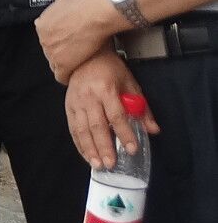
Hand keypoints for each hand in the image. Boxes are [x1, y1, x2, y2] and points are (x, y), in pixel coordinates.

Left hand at [38, 0, 123, 82]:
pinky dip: (68, 76)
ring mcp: (51, 52)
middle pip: (50, 52)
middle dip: (61, 53)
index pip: (46, 39)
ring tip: (78, 64)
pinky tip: (75, 76)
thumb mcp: (63, 5)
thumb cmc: (84, 6)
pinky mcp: (62, 64)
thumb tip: (61, 14)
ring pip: (55, 64)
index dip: (58, 43)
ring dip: (66, 64)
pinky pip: (61, 76)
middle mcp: (43, 38)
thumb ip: (57, 14)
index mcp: (42, 25)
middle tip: (74, 55)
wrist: (92, 14)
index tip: (67, 44)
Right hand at [64, 52, 158, 170]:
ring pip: (82, 129)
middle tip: (111, 164)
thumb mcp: (131, 84)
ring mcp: (76, 102)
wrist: (85, 57)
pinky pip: (73, 128)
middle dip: (104, 147)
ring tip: (97, 165)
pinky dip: (79, 144)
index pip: (116, 115)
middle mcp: (88, 96)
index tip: (131, 149)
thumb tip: (153, 130)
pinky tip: (86, 155)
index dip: (124, 133)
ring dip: (89, 149)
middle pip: (96, 125)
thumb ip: (141, 108)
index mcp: (106, 89)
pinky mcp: (68, 106)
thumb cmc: (111, 70)